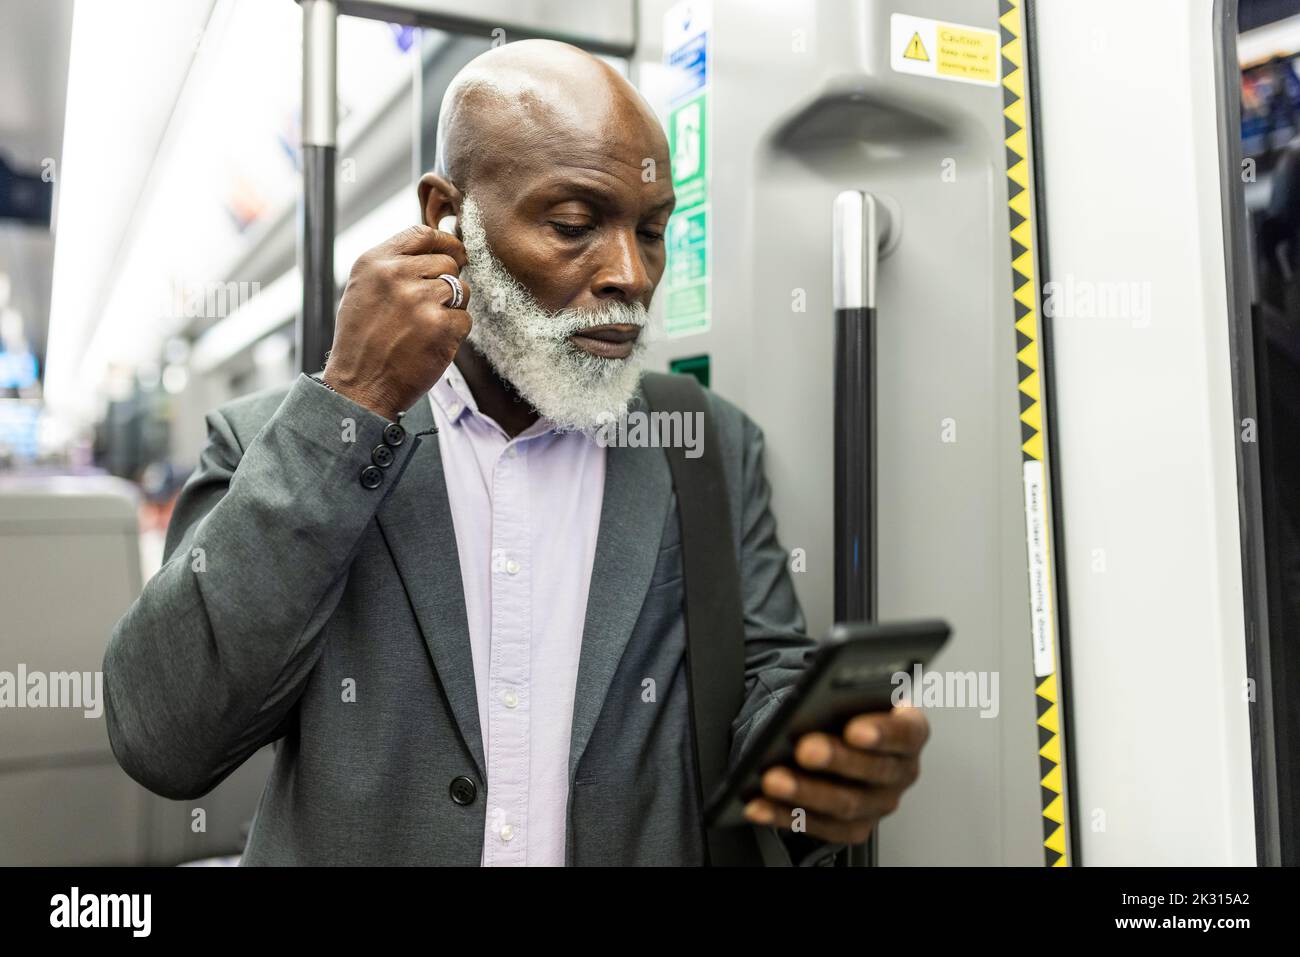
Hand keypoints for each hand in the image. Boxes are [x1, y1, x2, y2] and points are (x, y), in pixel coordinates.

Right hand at [322, 224, 471, 419]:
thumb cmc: (363, 340)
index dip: (445, 242)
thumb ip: (394, 266)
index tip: (455, 252)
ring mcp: (420, 299)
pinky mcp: (441, 326)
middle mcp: (397, 275)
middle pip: (447, 262)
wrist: (360, 385)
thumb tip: (438, 249)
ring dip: (452, 308)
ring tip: (426, 327)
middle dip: (447, 283)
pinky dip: (455, 332)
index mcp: (375, 262)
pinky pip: (465, 318)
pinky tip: (431, 343)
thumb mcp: (363, 289)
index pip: (422, 233)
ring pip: (461, 289)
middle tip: (429, 308)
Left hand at [743, 705, 928, 844]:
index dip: (883, 733)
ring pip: (846, 804)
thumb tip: (812, 698)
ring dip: (805, 793)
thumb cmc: (850, 710)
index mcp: (910, 732)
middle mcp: (901, 771)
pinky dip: (785, 816)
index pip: (905, 733)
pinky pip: (821, 828)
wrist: (845, 735)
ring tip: (772, 780)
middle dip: (836, 760)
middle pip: (874, 771)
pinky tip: (759, 805)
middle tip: (805, 749)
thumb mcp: (854, 694)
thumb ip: (844, 696)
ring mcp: (880, 803)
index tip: (854, 729)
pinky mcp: (855, 827)